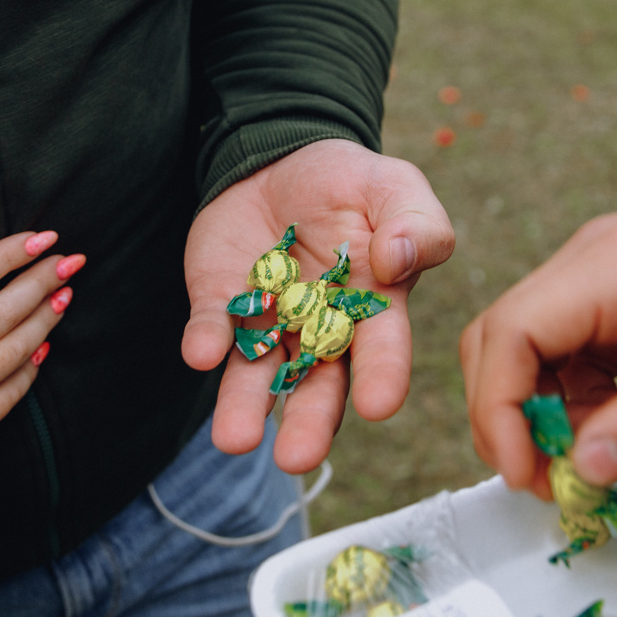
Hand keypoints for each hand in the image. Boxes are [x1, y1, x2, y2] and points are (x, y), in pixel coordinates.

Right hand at [0, 231, 77, 548]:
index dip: (6, 256)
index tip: (40, 237)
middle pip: (2, 309)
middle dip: (42, 279)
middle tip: (73, 259)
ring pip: (16, 347)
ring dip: (45, 318)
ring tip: (67, 294)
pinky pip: (11, 392)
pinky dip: (31, 369)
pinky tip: (43, 353)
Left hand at [184, 139, 453, 473]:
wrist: (282, 157)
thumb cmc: (352, 182)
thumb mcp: (395, 188)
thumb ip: (416, 224)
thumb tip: (396, 261)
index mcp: (374, 309)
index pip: (381, 349)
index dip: (382, 376)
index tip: (380, 405)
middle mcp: (319, 330)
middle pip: (316, 385)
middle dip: (307, 423)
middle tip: (295, 458)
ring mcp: (267, 321)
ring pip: (258, 374)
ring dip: (244, 407)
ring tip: (233, 439)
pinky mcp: (221, 303)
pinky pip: (213, 328)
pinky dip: (206, 342)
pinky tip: (201, 353)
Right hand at [461, 170, 616, 489]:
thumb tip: (583, 470)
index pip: (511, 334)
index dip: (500, 412)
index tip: (529, 476)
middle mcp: (595, 256)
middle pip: (503, 337)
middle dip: (509, 417)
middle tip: (552, 484)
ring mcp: (606, 266)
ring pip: (531, 344)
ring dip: (546, 410)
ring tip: (594, 464)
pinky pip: (570, 342)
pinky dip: (577, 393)